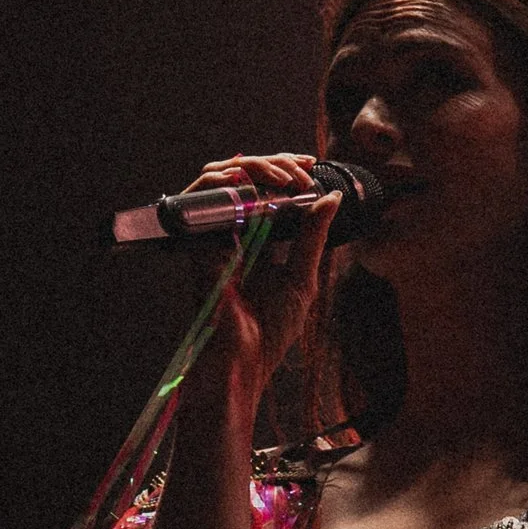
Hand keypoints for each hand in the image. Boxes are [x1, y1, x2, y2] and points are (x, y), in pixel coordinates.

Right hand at [181, 155, 336, 398]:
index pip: (265, 193)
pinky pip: (204, 200)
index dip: (284, 173)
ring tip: (287, 177)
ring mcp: (210, 236)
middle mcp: (230, 234)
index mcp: (255, 242)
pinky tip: (256, 186)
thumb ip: (313, 238)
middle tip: (303, 167)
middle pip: (243, 180)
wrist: (241, 363)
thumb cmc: (269, 332)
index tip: (312, 166)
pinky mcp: (196, 241)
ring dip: (255, 170)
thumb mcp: (301, 279)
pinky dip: (227, 184)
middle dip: (274, 164)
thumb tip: (332, 198)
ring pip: (221, 180)